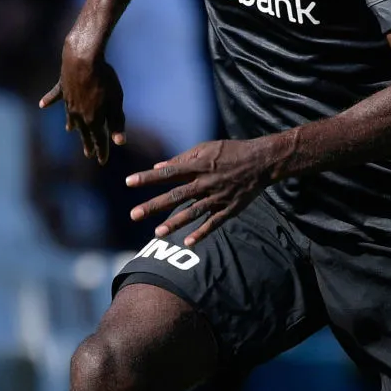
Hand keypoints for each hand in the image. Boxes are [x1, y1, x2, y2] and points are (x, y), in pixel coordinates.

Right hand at [39, 34, 125, 162]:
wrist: (83, 59)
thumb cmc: (104, 79)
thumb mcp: (116, 102)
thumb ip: (117, 122)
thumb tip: (120, 142)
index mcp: (93, 119)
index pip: (99, 140)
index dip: (102, 151)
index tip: (102, 161)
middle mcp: (78, 114)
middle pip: (84, 132)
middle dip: (88, 143)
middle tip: (88, 154)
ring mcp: (68, 101)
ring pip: (70, 117)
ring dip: (72, 125)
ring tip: (69, 131)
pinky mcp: (62, 87)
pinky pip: (55, 96)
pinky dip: (49, 101)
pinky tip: (42, 105)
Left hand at [126, 136, 287, 244]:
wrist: (261, 161)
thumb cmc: (230, 152)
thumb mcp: (206, 148)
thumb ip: (181, 158)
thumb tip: (158, 166)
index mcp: (197, 166)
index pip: (167, 172)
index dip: (147, 177)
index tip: (128, 182)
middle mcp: (204, 182)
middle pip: (175, 196)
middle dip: (153, 205)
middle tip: (133, 214)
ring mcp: (217, 197)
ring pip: (192, 212)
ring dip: (174, 223)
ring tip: (156, 233)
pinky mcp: (229, 208)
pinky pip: (213, 223)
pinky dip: (201, 233)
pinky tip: (188, 242)